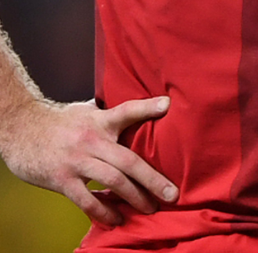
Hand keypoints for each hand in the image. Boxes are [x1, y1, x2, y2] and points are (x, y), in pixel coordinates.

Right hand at [0, 96, 176, 225]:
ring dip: (134, 198)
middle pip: (128, 160)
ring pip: (113, 182)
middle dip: (153, 180)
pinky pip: (86, 200)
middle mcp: (91, 140)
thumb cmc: (58, 121)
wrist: (19, 129)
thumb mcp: (86, 111)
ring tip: (150, 208)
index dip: (148, 107)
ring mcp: (76, 161)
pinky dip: (103, 211)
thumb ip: (110, 115)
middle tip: (172, 194)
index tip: (167, 105)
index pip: (127, 110)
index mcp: (99, 121)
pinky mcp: (61, 179)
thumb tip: (139, 108)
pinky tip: (116, 218)